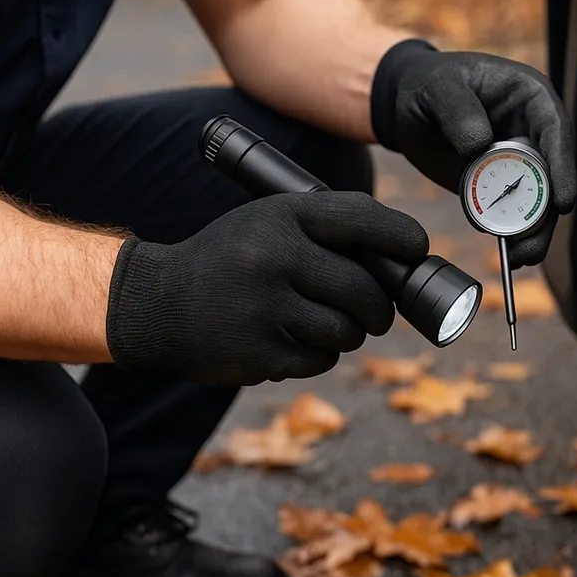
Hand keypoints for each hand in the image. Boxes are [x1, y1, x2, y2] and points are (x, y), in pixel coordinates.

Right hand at [105, 191, 428, 385]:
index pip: (362, 219)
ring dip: (349, 334)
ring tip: (327, 325)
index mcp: (284, 217)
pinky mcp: (261, 352)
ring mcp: (268, 307)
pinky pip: (320, 359)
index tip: (418, 250)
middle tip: (376, 313)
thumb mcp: (269, 223)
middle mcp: (277, 257)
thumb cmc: (231, 260)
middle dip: (380, 308)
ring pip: (347, 331)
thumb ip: (327, 232)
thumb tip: (403, 259)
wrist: (157, 303)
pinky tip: (293, 341)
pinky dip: (319, 354)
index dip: (402, 236)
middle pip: (365, 290)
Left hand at [370, 39, 576, 266]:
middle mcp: (534, 131)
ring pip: (537, 201)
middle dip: (546, 215)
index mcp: (531, 98)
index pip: (557, 133)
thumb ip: (458, 110)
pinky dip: (509, 233)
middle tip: (531, 246)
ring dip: (531, 233)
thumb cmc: (427, 84)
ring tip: (518, 258)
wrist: (407, 106)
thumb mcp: (438, 88)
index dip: (564, 169)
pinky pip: (511, 211)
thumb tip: (479, 145)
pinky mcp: (501, 184)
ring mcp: (519, 161)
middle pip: (553, 176)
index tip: (563, 204)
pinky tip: (505, 254)